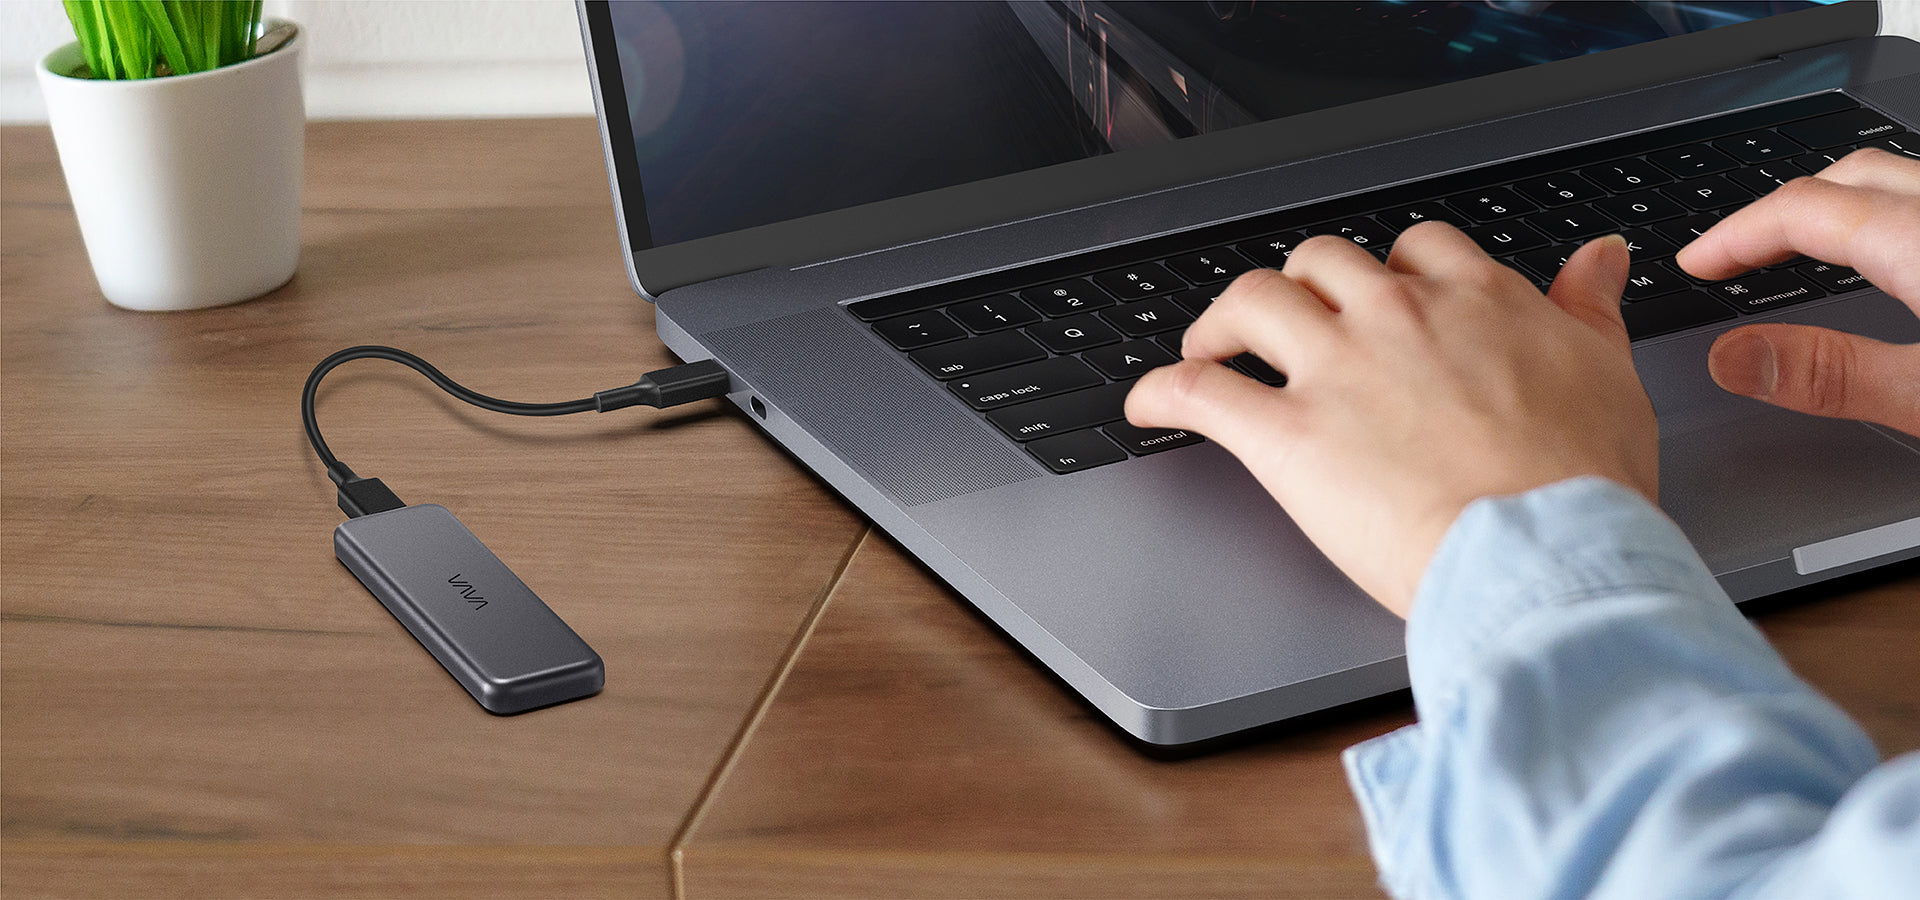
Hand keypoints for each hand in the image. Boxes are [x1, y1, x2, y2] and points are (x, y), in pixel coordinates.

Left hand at [1125, 224, 1655, 616]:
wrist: (1543, 553)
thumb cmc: (1581, 484)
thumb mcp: (1609, 376)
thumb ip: (1589, 309)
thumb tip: (1597, 258)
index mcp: (1474, 302)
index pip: (1414, 250)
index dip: (1386, 270)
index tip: (1376, 296)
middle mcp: (1395, 318)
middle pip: (1320, 262)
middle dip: (1298, 285)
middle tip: (1286, 321)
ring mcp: (1335, 371)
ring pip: (1252, 300)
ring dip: (1221, 318)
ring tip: (1209, 344)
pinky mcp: (1285, 435)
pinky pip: (1198, 391)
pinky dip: (1160, 392)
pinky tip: (1147, 404)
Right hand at [1675, 148, 1919, 435]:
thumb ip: (1836, 374)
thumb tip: (1734, 358)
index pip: (1804, 209)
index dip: (1735, 234)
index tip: (1698, 264)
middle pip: (1851, 176)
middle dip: (1780, 211)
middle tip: (1735, 256)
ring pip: (1898, 179)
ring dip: (1840, 205)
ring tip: (1802, 248)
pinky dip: (1890, 216)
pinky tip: (1892, 257)